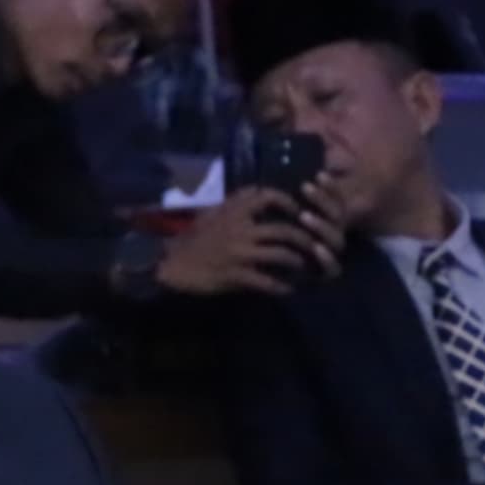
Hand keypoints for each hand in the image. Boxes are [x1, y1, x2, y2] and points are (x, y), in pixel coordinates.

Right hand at [152, 190, 335, 296]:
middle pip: (284, 229)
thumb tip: (259, 195)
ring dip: (297, 261)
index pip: (269, 196)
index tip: (299, 210)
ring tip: (304, 266)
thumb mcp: (213, 212)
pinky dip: (280, 286)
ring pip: (281, 254)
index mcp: (233, 211)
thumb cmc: (192, 237)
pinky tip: (287, 289)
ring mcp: (239, 252)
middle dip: (305, 238)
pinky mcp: (236, 274)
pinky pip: (266, 281)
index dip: (289, 202)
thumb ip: (236, 204)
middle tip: (313, 244)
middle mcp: (240, 229)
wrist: (170, 263)